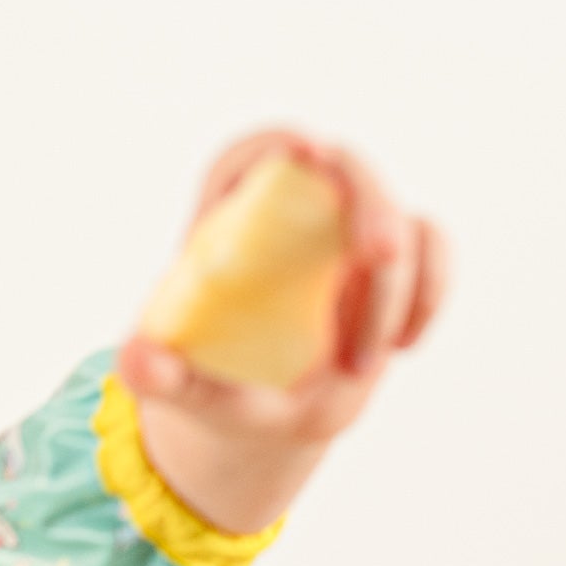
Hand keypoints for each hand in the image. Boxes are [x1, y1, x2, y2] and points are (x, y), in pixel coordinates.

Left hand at [118, 130, 448, 532]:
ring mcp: (345, 238)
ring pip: (396, 221)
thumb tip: (133, 364)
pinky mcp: (389, 267)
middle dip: (370, 201)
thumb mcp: (184, 390)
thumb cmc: (212, 388)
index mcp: (228, 228)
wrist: (259, 419)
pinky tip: (405, 345)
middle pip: (340, 171)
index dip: (272, 145)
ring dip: (395, 286)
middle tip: (381, 254)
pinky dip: (431, 291)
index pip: (247, 161)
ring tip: (357, 364)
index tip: (301, 153)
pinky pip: (431, 249)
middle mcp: (292, 218)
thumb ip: (160, 377)